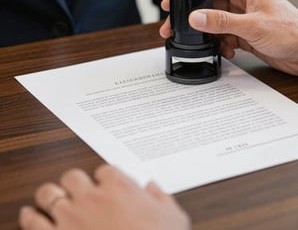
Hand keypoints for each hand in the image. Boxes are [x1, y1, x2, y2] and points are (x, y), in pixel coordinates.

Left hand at [19, 165, 190, 229]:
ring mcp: (71, 216)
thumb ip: (162, 197)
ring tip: (53, 196)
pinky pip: (33, 221)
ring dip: (51, 194)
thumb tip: (153, 187)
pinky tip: (30, 214)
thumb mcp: (173, 217)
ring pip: (49, 193)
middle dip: (75, 181)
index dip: (104, 177)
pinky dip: (30, 215)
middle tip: (78, 188)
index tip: (106, 184)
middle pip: (73, 175)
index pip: (104, 170)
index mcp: (119, 187)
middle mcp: (92, 197)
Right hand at [160, 0, 297, 76]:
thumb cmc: (292, 32)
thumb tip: (196, 17)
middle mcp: (243, 1)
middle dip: (194, 19)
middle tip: (174, 29)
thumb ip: (222, 21)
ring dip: (208, 35)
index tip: (171, 3)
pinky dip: (221, 45)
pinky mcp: (246, 34)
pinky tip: (226, 52)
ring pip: (215, 23)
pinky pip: (225, 37)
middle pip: (209, 6)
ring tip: (203, 46)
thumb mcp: (253, 26)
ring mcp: (244, 19)